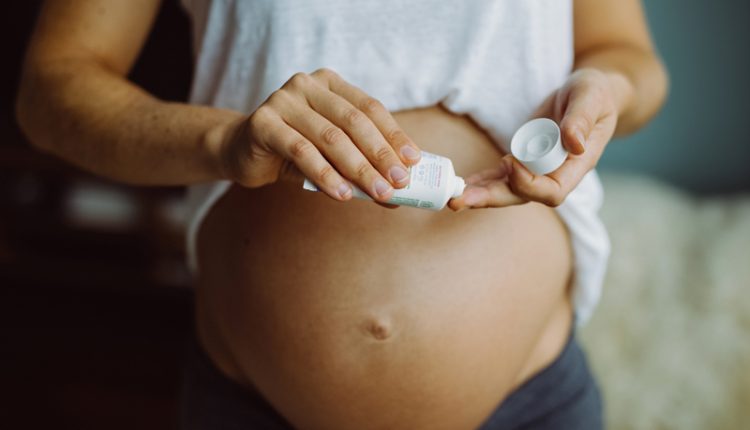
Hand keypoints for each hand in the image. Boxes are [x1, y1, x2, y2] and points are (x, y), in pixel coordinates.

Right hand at [217, 68, 421, 203]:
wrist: (241, 150)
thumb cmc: (293, 151)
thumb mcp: (331, 154)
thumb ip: (360, 164)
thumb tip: (399, 193)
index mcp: (330, 84)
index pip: (370, 108)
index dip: (394, 135)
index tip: (414, 162)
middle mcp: (307, 85)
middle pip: (354, 122)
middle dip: (381, 155)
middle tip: (400, 183)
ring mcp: (283, 100)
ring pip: (331, 138)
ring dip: (359, 169)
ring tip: (378, 193)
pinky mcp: (263, 122)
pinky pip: (301, 152)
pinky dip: (325, 176)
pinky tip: (342, 195)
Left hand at [449, 68, 620, 209]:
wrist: (590, 95)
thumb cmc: (596, 94)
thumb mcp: (592, 96)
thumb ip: (582, 118)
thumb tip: (574, 144)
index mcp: (576, 166)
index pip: (552, 191)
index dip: (528, 183)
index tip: (510, 160)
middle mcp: (555, 174)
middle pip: (521, 196)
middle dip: (491, 199)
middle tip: (461, 200)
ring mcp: (537, 169)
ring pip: (507, 190)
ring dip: (480, 194)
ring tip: (453, 198)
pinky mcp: (522, 160)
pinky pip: (500, 177)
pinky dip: (481, 181)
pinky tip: (462, 185)